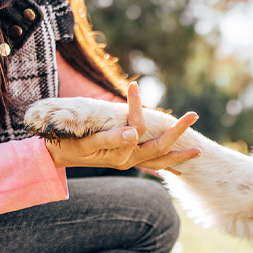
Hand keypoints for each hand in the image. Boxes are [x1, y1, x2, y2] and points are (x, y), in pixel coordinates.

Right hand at [45, 82, 200, 170]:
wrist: (54, 157)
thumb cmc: (67, 146)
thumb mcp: (86, 142)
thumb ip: (110, 138)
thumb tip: (135, 132)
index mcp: (120, 154)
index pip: (137, 127)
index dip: (137, 107)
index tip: (134, 86)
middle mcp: (129, 160)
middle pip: (160, 147)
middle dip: (178, 132)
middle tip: (194, 115)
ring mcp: (129, 162)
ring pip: (160, 160)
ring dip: (179, 154)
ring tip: (199, 151)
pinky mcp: (126, 160)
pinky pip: (152, 165)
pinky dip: (166, 164)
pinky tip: (177, 166)